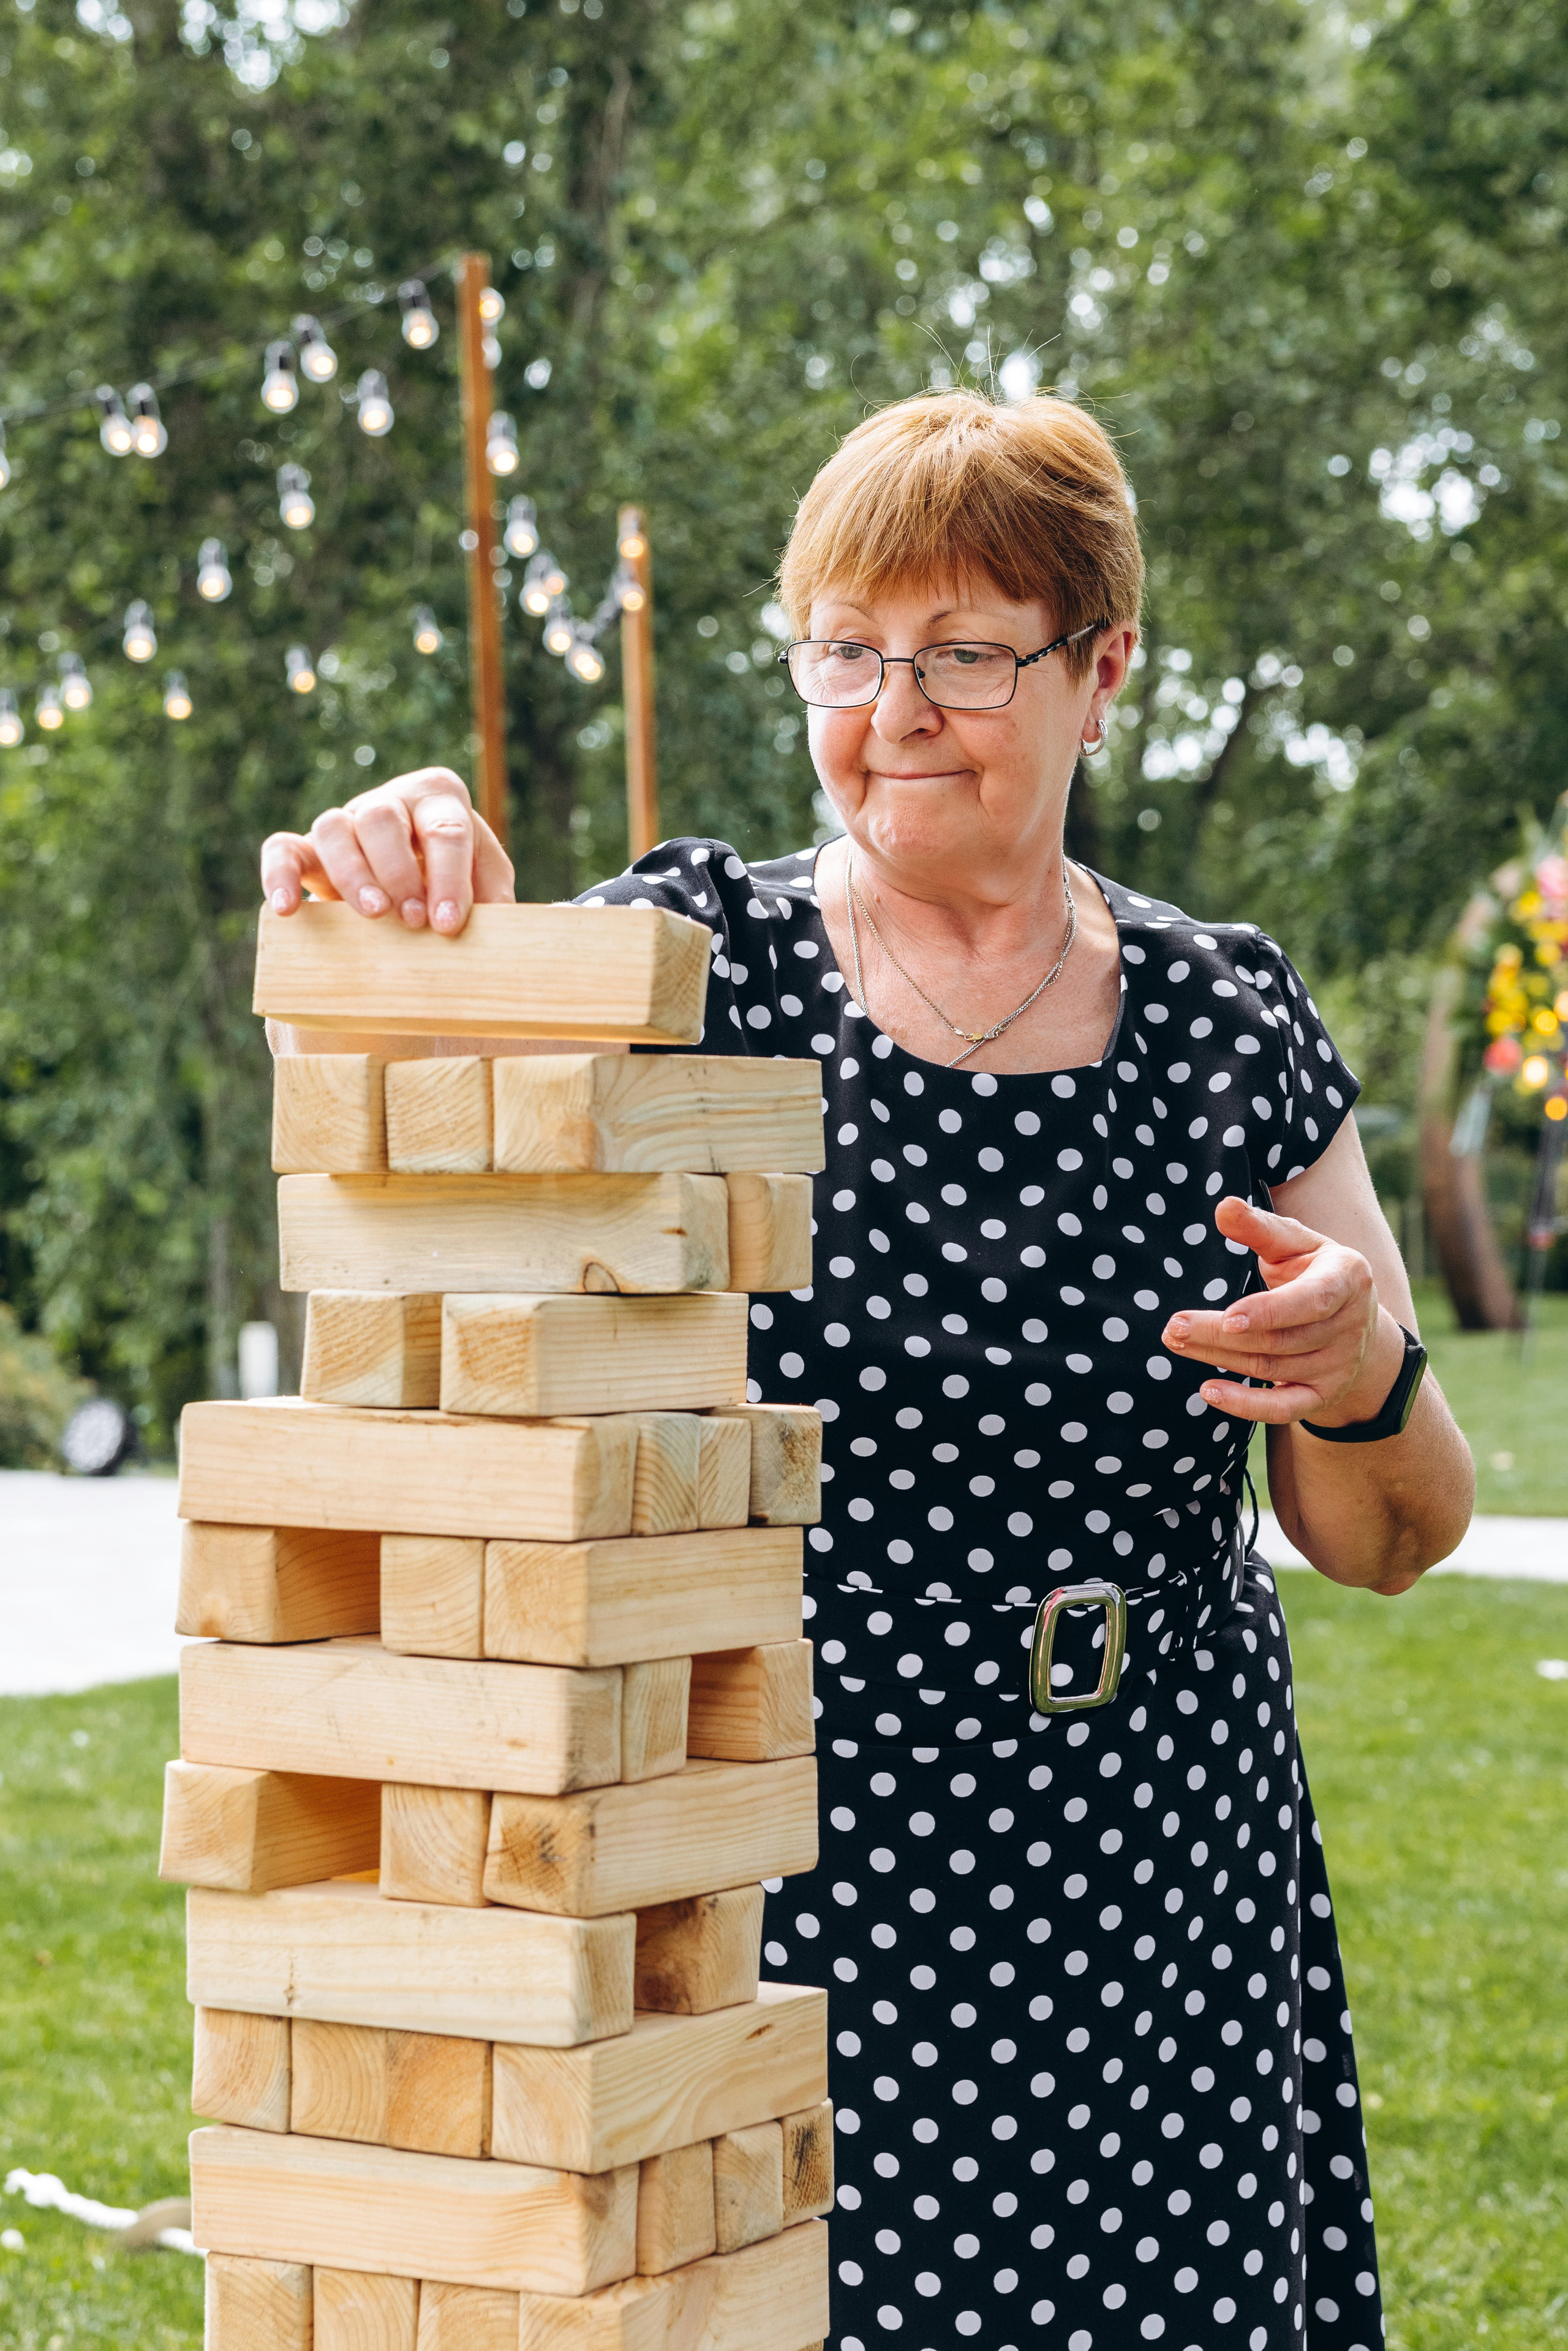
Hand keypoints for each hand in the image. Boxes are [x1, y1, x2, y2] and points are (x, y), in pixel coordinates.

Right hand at [259, 767, 514, 935]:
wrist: (415, 889)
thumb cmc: (456, 883)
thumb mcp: (487, 883)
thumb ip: (495, 896)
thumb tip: (502, 925)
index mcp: (440, 800)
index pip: (446, 829)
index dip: (447, 877)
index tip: (445, 923)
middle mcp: (391, 802)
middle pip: (384, 817)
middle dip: (398, 871)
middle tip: (411, 921)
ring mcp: (346, 821)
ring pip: (334, 827)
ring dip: (351, 872)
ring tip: (371, 915)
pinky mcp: (308, 848)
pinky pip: (282, 849)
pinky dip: (279, 874)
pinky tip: (288, 910)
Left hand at [1161, 1195, 1404, 1426]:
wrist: (1357, 1321)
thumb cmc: (1314, 1270)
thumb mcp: (1296, 1242)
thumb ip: (1260, 1227)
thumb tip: (1223, 1207)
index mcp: (1348, 1278)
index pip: (1312, 1300)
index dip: (1270, 1310)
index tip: (1229, 1316)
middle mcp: (1349, 1326)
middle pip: (1278, 1339)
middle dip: (1221, 1334)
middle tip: (1174, 1326)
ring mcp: (1339, 1366)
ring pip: (1270, 1368)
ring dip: (1217, 1358)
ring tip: (1175, 1341)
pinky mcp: (1324, 1395)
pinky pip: (1285, 1409)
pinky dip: (1246, 1406)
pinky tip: (1209, 1391)